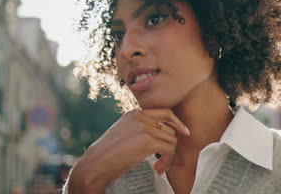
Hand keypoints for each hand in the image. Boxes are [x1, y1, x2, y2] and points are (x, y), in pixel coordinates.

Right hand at [67, 108, 189, 192]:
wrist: (95, 164)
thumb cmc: (108, 154)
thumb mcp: (125, 133)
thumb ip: (141, 128)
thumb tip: (165, 133)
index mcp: (135, 113)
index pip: (165, 112)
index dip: (177, 122)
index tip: (185, 132)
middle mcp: (141, 117)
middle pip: (170, 129)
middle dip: (170, 146)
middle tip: (163, 160)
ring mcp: (145, 128)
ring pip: (171, 140)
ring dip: (168, 156)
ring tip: (159, 166)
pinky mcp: (148, 141)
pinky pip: (169, 150)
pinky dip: (167, 161)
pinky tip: (158, 168)